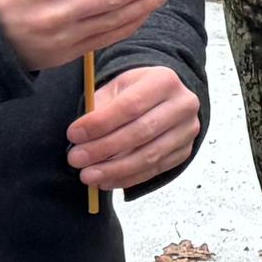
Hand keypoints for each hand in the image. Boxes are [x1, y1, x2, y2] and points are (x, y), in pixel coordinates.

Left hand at [70, 65, 200, 192]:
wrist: (165, 99)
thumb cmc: (136, 92)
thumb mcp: (117, 87)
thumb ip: (100, 106)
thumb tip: (80, 136)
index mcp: (164, 81)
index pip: (130, 105)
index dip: (100, 123)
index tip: (74, 134)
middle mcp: (183, 105)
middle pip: (141, 132)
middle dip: (104, 148)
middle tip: (76, 158)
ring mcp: (188, 130)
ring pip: (149, 155)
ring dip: (114, 169)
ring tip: (87, 175)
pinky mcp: (185, 151)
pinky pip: (155, 170)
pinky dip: (128, 178)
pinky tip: (106, 181)